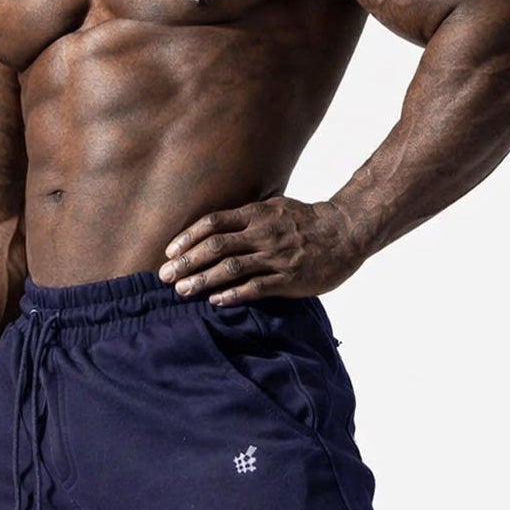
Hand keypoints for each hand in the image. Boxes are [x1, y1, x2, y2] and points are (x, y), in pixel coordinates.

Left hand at [159, 197, 361, 304]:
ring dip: (203, 280)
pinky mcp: (289, 279)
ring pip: (231, 268)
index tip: (169, 251)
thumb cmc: (306, 222)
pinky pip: (255, 288)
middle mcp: (263, 233)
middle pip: (215, 247)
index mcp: (257, 214)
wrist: (345, 233)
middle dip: (186, 262)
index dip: (188, 237)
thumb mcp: (275, 208)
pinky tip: (216, 301)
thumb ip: (247, 218)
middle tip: (164, 276)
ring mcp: (276, 257)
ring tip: (182, 291)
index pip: (213, 223)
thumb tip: (216, 227)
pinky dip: (233, 294)